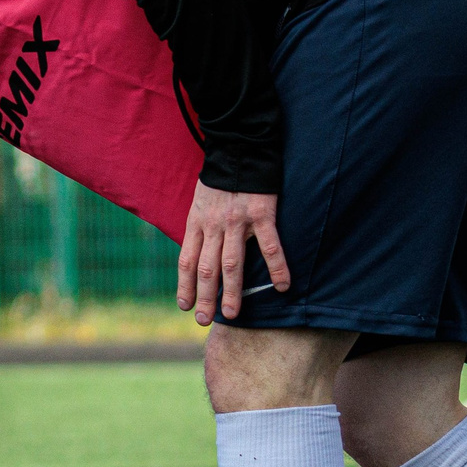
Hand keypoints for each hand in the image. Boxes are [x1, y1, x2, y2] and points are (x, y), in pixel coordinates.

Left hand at [176, 184, 289, 326]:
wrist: (240, 145)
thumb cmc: (222, 177)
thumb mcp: (200, 201)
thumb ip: (201, 227)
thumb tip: (199, 254)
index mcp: (197, 222)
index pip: (187, 260)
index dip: (185, 285)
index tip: (184, 305)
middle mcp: (213, 225)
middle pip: (207, 268)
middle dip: (204, 297)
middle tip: (204, 321)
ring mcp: (237, 221)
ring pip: (232, 263)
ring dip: (232, 291)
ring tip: (232, 314)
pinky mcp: (261, 214)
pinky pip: (269, 246)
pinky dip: (277, 268)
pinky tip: (282, 286)